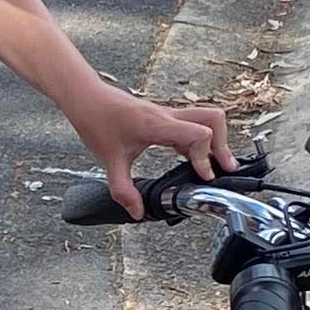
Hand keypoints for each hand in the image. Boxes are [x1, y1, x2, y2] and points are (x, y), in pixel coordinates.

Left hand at [72, 84, 231, 214]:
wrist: (87, 98)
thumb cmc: (96, 120)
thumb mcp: (109, 160)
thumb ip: (123, 189)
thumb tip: (137, 212)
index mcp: (157, 125)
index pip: (200, 133)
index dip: (206, 157)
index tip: (203, 176)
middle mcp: (168, 116)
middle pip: (213, 119)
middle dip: (222, 145)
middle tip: (221, 168)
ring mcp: (168, 114)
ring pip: (206, 118)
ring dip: (214, 140)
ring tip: (210, 166)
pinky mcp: (164, 117)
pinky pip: (192, 123)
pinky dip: (199, 139)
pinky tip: (190, 158)